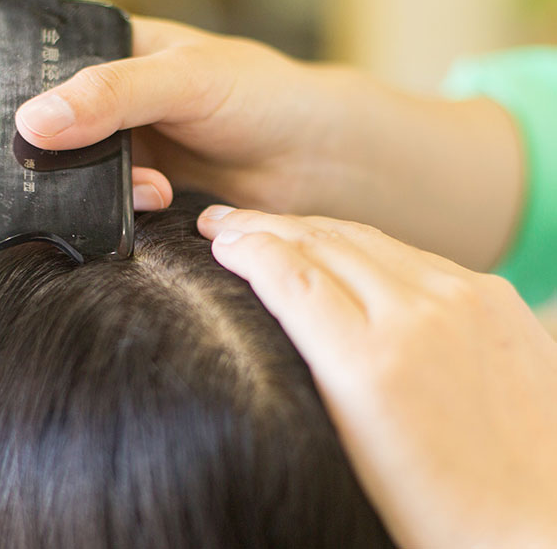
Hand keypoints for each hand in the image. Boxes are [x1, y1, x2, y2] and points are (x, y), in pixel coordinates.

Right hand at [16, 15, 521, 270]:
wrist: (314, 159)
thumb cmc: (263, 96)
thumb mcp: (184, 80)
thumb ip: (110, 95)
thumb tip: (36, 122)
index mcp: (119, 50)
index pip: (50, 70)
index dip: (36, 102)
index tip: (35, 135)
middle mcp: (119, 98)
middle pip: (58, 128)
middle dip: (69, 154)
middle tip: (81, 170)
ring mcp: (131, 143)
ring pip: (81, 170)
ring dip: (101, 185)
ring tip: (149, 184)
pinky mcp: (145, 184)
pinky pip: (109, 200)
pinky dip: (124, 206)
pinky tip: (157, 197)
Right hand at [198, 205, 556, 547]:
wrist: (536, 522)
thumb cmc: (434, 509)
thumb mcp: (348, 446)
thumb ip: (308, 366)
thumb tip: (273, 303)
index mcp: (370, 365)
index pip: (289, 275)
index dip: (244, 248)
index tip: (214, 240)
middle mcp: (419, 315)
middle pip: (321, 242)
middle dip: (263, 226)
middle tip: (223, 221)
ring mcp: (463, 297)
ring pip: (364, 237)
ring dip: (308, 228)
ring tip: (271, 227)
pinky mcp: (492, 294)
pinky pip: (409, 252)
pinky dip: (360, 244)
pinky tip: (337, 248)